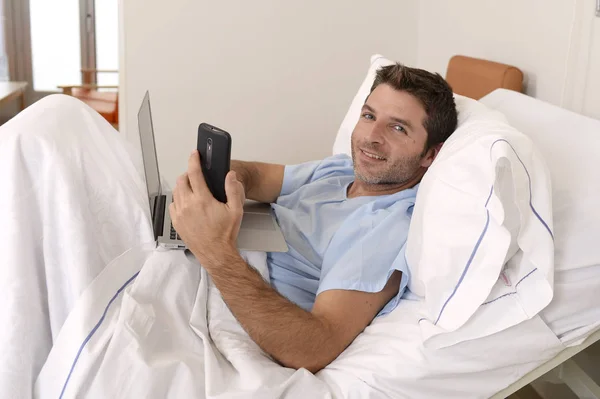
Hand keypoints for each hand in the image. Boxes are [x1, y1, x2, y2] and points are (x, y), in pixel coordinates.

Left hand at [169, 150, 244, 265]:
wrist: (215, 253)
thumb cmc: (225, 233)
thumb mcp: (236, 210)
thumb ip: (233, 190)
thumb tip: (230, 175)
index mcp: (202, 199)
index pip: (194, 173)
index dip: (194, 160)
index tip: (194, 154)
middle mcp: (188, 205)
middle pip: (182, 180)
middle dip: (188, 174)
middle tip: (197, 176)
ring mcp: (180, 214)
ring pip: (176, 191)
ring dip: (183, 186)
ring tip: (193, 189)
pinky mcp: (176, 222)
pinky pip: (173, 204)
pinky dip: (179, 199)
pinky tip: (188, 203)